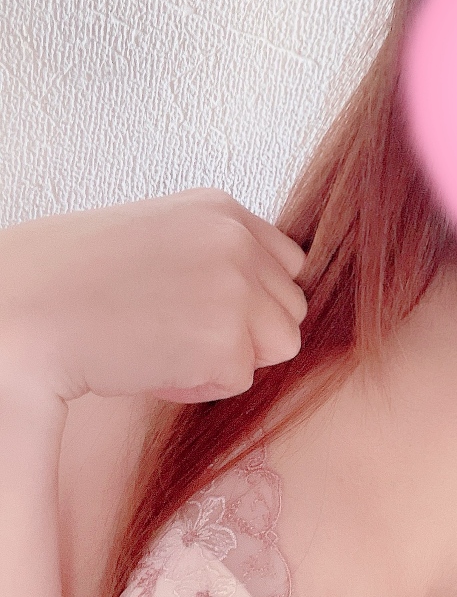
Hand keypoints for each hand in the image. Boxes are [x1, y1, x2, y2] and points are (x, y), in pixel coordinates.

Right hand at [0, 188, 308, 403]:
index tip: (201, 312)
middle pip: (289, 309)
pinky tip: (146, 365)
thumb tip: (254, 299)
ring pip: (276, 347)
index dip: (251, 300)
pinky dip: (197, 386)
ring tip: (161, 348)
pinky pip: (238, 381)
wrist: (22, 311)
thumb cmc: (68, 282)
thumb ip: (211, 256)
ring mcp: (237, 287)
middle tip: (172, 334)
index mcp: (219, 209)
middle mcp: (237, 240)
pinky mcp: (227, 340)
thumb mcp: (155, 240)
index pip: (286, 264)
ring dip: (226, 360)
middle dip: (245, 333)